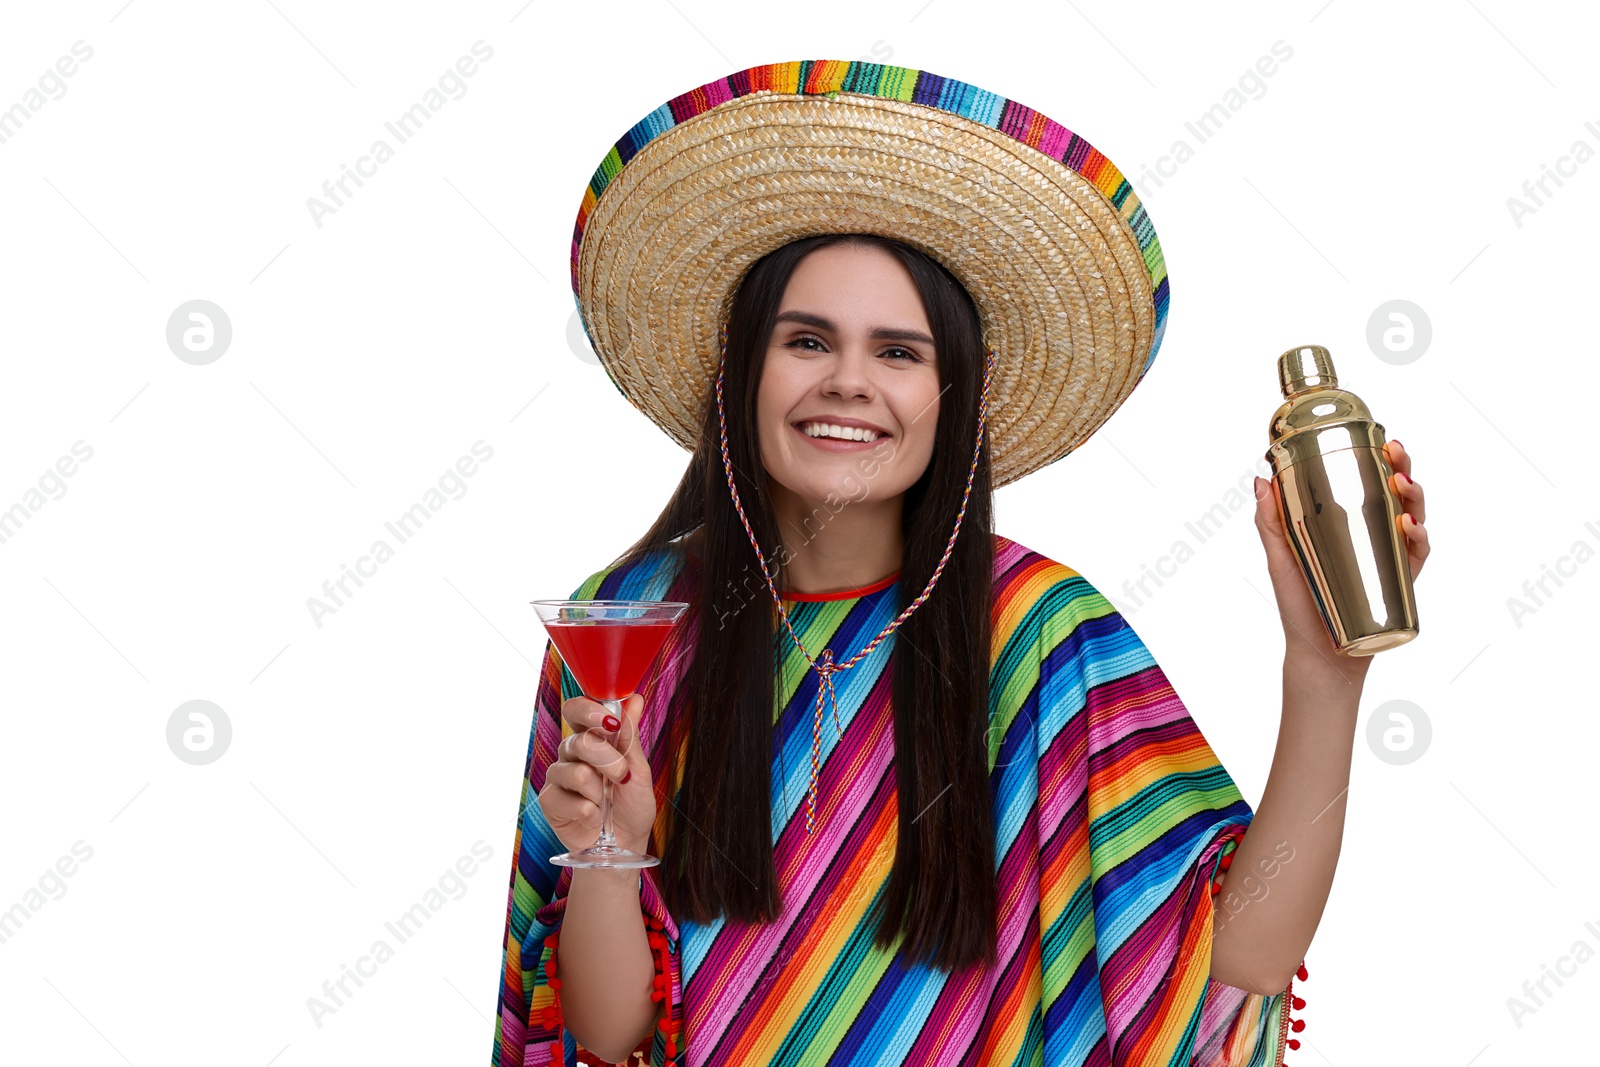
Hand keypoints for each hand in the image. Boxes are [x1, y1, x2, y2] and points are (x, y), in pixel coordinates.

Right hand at [537, 693, 656, 854]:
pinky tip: (594, 818)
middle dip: (608, 760)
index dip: (588, 711)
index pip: (575, 709)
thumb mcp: (638, 769)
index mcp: (591, 738)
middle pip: (580, 740)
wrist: (625, 844)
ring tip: (606, 803)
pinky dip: (589, 812)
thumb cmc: (631, 805)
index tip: (609, 722)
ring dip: (601, 791)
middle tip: (621, 776)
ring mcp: (557, 776)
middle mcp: (570, 753)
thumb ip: (630, 736)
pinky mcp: (549, 801)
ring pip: (577, 772)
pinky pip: (568, 800)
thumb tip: (634, 699)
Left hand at [1252, 440, 1426, 667]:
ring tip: (1402, 482)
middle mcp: (1374, 537)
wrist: (1318, 656)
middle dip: (1403, 467)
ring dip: (1415, 495)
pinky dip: (1418, 538)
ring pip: (1414, 517)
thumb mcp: (1280, 558)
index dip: (1378, 459)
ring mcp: (1390, 559)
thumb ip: (1270, 522)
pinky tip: (1409, 525)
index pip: (1368, 484)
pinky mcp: (1401, 584)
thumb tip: (1260, 479)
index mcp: (1348, 525)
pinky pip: (1417, 556)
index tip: (1379, 439)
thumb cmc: (1298, 606)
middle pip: (1397, 494)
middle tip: (1396, 451)